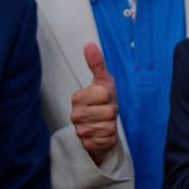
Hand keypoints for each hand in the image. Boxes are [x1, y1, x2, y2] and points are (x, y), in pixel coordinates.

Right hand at [70, 42, 118, 164]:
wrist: (102, 127)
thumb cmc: (103, 102)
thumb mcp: (103, 81)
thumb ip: (97, 63)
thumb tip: (89, 44)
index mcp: (78, 97)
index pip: (104, 94)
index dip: (109, 96)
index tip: (104, 98)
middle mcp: (75, 114)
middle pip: (109, 111)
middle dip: (112, 112)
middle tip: (105, 111)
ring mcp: (80, 130)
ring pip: (109, 126)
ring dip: (111, 124)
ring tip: (104, 122)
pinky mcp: (87, 144)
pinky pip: (107, 139)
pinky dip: (109, 136)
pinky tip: (103, 133)